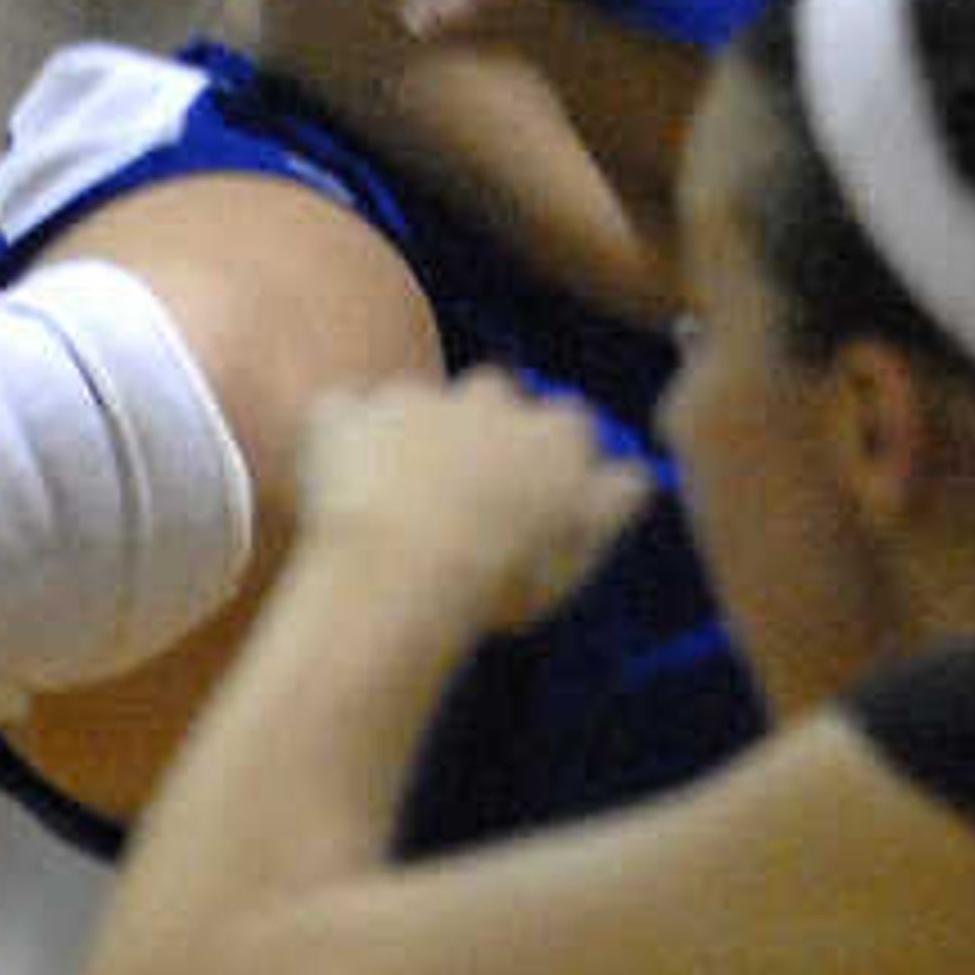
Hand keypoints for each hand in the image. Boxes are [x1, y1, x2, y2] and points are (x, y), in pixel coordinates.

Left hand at [294, 369, 650, 629]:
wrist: (402, 572)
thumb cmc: (500, 577)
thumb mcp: (579, 554)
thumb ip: (613, 502)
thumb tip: (634, 473)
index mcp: (556, 432)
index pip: (570, 429)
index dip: (548, 465)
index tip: (532, 504)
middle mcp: (492, 397)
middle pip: (494, 402)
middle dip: (480, 437)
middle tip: (461, 502)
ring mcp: (418, 397)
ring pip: (419, 408)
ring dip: (413, 439)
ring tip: (398, 507)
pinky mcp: (349, 411)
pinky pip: (343, 416)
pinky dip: (342, 442)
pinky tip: (339, 487)